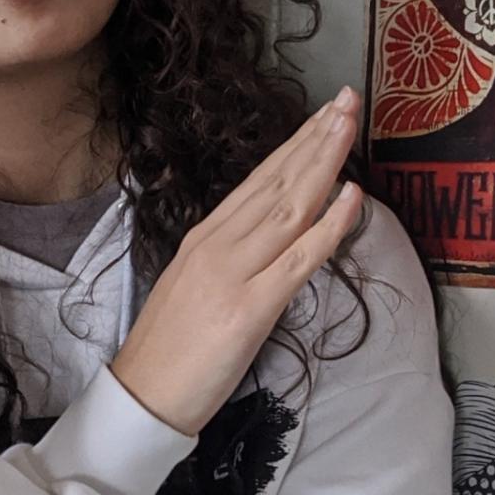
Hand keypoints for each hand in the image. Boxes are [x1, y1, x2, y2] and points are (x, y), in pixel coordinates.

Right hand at [110, 85, 363, 435]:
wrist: (142, 395)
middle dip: (316, 138)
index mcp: (206, 236)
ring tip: (351, 126)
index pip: (259, 179)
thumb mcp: (197, 283)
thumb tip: (275, 231)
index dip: (296, 144)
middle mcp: (219, 244)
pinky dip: (328, 226)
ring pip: (289, 207)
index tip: (325, 114)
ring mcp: (235, 273)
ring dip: (325, 163)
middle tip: (348, 99)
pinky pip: (298, 260)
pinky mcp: (251, 308)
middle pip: (277, 181)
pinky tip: (352, 197)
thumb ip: (234, 253)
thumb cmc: (171, 347)